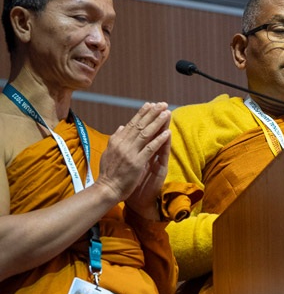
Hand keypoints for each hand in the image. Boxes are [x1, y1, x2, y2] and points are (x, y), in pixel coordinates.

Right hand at [96, 102, 170, 218]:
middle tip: (162, 104)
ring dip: (158, 122)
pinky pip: (150, 148)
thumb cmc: (108, 173)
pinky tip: (167, 133)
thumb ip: (115, 139)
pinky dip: (159, 140)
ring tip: (167, 113)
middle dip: (152, 113)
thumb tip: (122, 126)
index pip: (132, 123)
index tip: (150, 104)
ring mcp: (130, 153)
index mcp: (117, 140)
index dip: (142, 113)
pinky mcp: (137, 163)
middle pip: (140, 125)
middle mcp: (123, 144)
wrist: (107, 189)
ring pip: (146, 134)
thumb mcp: (109, 152)